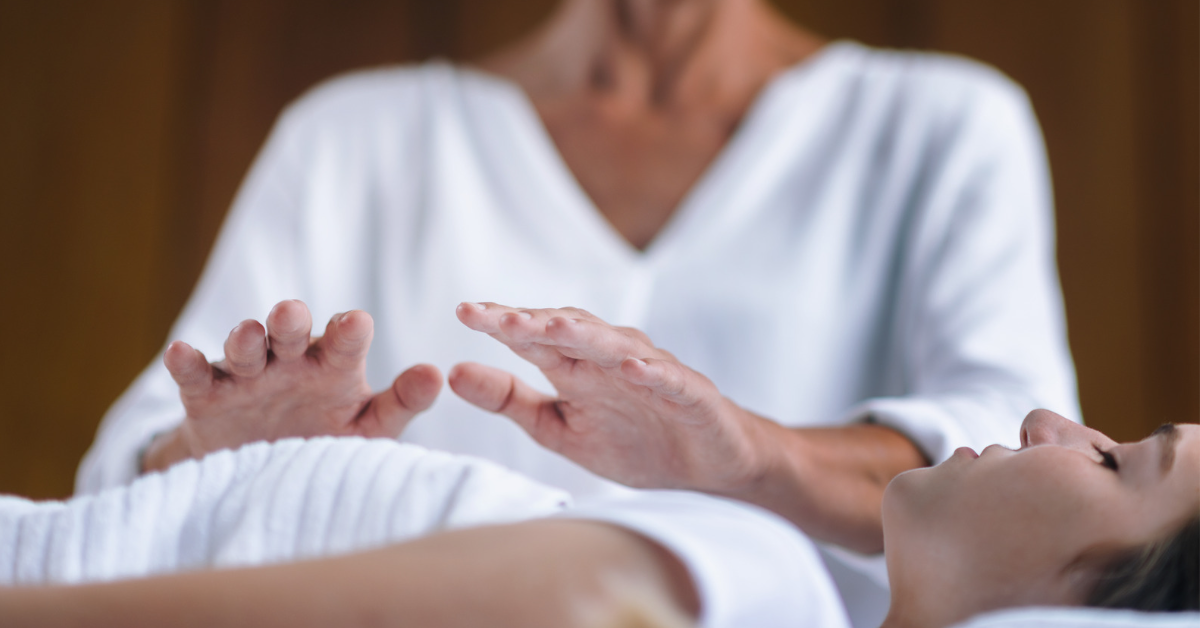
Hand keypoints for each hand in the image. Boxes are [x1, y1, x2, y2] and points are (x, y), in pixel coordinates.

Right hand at [142, 300, 441, 472]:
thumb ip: (401, 403)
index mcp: (334, 363)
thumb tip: (438, 375)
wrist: (267, 470)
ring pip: (245, 347)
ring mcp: (248, 374)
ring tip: (248, 334)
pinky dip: (186, 363)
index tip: (356, 324)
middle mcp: (291, 359)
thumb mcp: (368, 427)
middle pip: (291, 330)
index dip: (349, 330)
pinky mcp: (208, 395)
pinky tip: (179, 352)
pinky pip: (196, 375)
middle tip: (292, 314)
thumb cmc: (329, 438)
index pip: (345, 339)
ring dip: (245, 338)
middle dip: (290, 320)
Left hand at [449, 302, 776, 491]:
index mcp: (576, 366)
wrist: (708, 469)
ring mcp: (653, 372)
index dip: (501, 323)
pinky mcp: (691, 394)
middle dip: (532, 321)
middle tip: (494, 316)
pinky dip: (651, 371)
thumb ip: (508, 401)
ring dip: (583, 334)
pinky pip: (669, 379)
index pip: (533, 336)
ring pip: (614, 345)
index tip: (463, 313)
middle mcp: (610, 359)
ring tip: (550, 325)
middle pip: (568, 331)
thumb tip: (452, 373)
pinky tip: (630, 366)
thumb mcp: (557, 427)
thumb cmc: (633, 441)